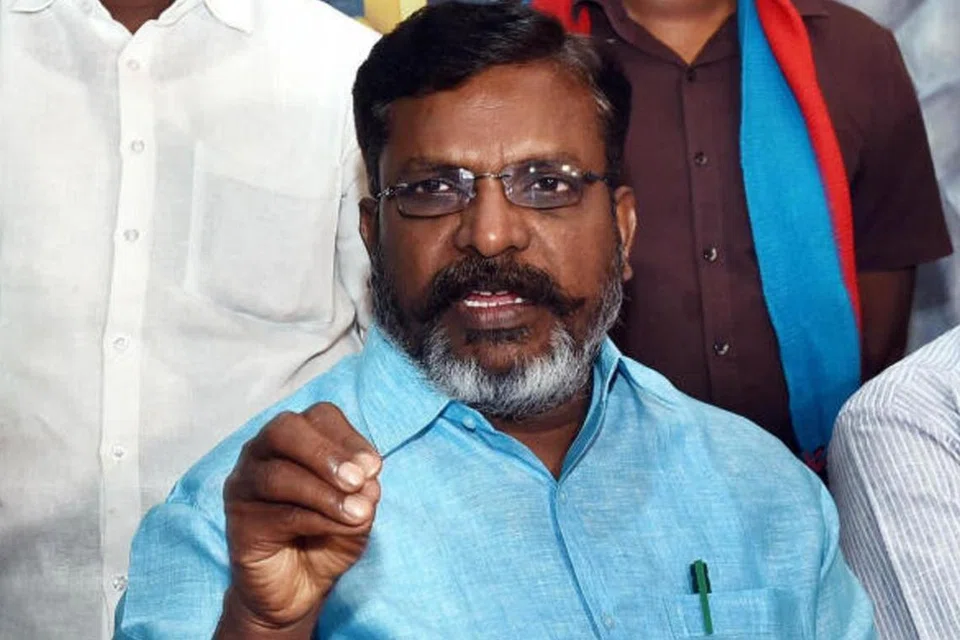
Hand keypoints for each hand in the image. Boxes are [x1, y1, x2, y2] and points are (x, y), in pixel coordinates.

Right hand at [216, 403, 381, 638]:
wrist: (300, 589)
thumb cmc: (328, 537)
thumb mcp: (358, 511)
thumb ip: (364, 493)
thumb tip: (367, 481)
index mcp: (295, 439)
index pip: (318, 417)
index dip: (349, 438)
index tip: (375, 467)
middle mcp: (262, 453)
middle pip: (284, 430)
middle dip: (326, 453)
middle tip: (359, 479)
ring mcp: (244, 485)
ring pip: (278, 475)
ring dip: (325, 492)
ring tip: (358, 512)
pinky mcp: (239, 523)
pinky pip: (277, 514)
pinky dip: (317, 518)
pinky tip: (341, 526)